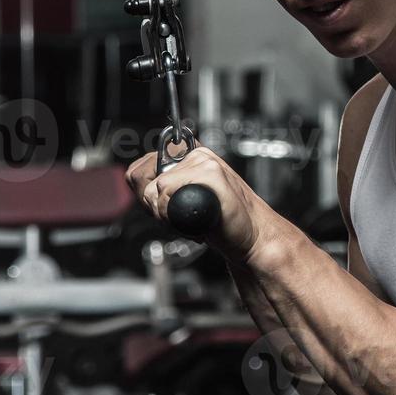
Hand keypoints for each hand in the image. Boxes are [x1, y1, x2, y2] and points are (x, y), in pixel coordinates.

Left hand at [125, 145, 276, 262]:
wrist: (254, 238)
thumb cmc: (224, 223)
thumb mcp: (191, 200)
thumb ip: (170, 189)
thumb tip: (142, 189)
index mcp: (190, 157)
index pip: (141, 166)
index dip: (143, 193)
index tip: (160, 209)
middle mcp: (197, 155)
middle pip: (141, 174)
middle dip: (150, 205)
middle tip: (174, 217)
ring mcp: (204, 162)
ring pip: (156, 186)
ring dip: (164, 214)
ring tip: (188, 221)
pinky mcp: (211, 174)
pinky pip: (168, 190)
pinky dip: (174, 215)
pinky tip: (195, 224)